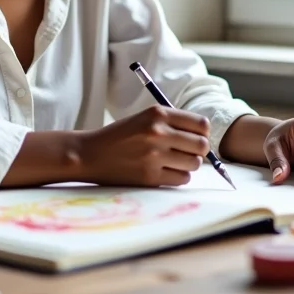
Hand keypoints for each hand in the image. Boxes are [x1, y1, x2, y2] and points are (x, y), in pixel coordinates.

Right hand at [79, 106, 209, 186]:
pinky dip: (177, 176)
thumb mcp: (143, 118)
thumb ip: (171, 123)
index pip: (200, 124)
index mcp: (157, 114)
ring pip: (194, 163)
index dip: (203, 132)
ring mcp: (154, 156)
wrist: (89, 154)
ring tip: (173, 162)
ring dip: (188, 164)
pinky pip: (181, 179)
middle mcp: (158, 132)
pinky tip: (165, 171)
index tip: (197, 137)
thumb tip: (203, 136)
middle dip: (199, 150)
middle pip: (201, 145)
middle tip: (188, 152)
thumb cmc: (119, 136)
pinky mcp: (150, 177)